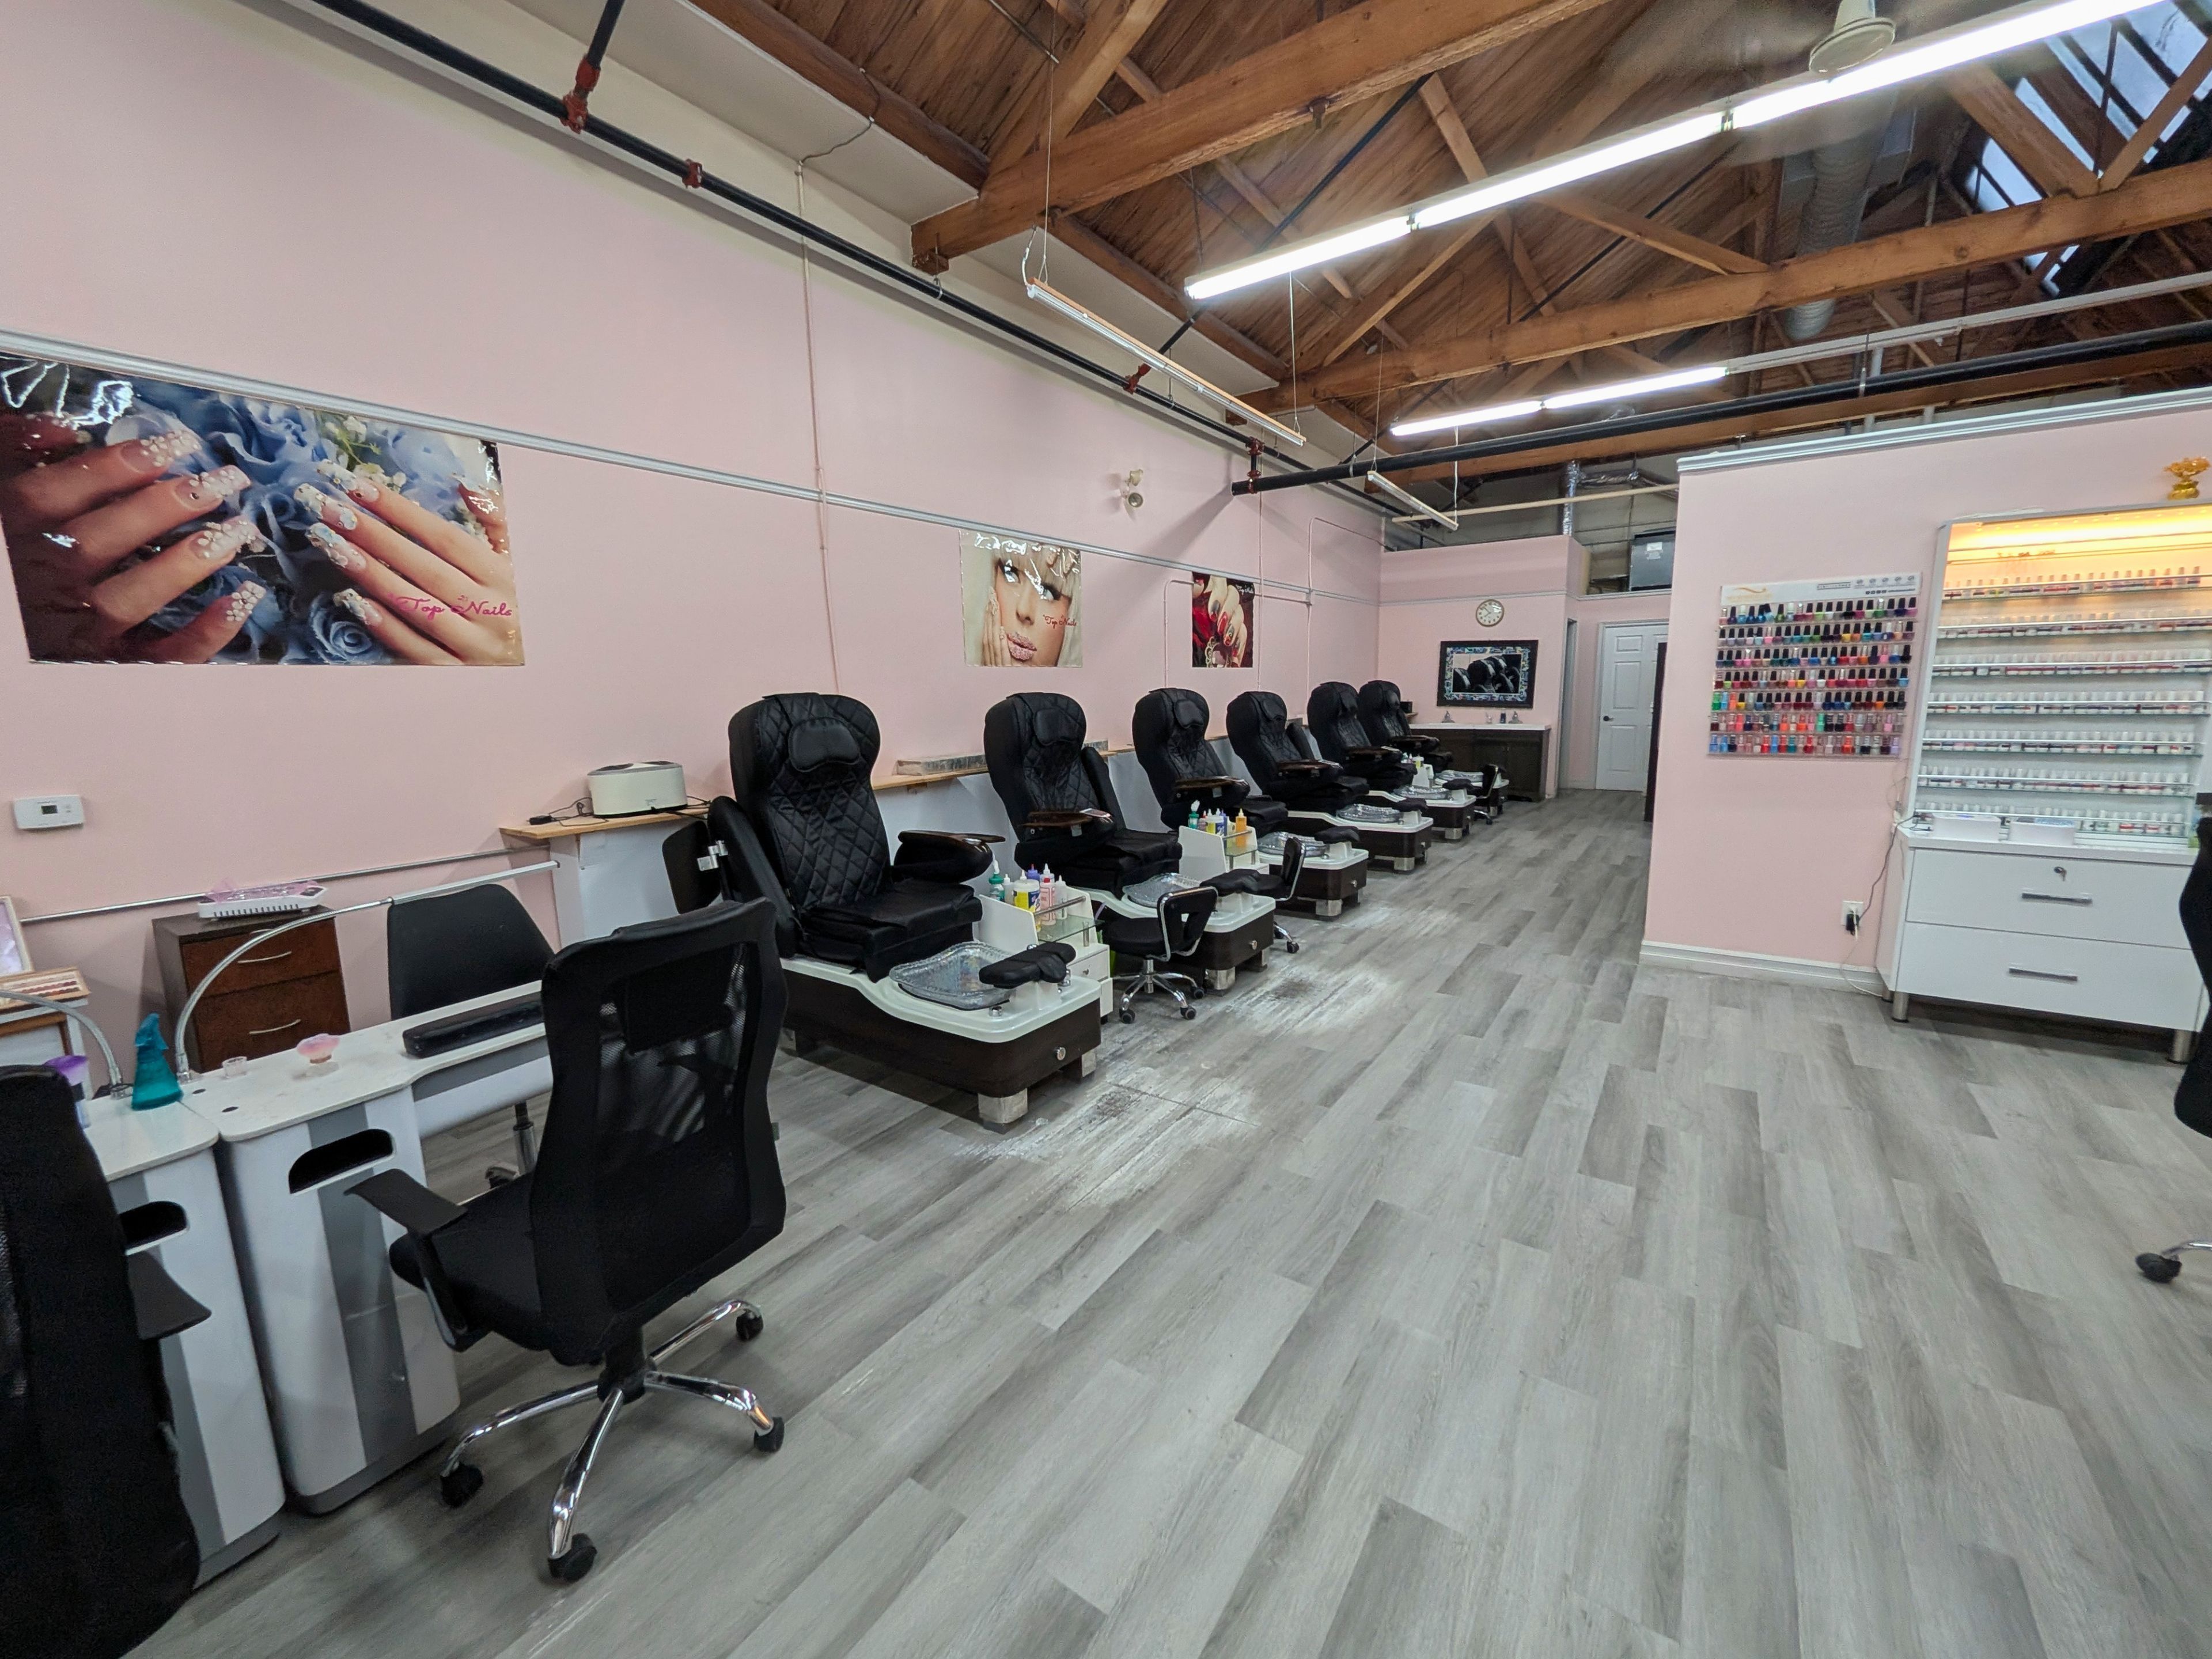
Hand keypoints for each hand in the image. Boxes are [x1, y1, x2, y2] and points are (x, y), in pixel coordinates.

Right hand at [0, 414, 263, 661]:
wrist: (13, 631)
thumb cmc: (13, 549)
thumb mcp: (0, 493)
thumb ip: (13, 452)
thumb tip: (62, 428)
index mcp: (11, 534)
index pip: (56, 494)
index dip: (116, 466)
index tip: (173, 445)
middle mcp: (41, 581)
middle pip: (103, 540)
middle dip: (167, 506)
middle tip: (223, 481)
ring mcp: (73, 628)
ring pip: (132, 597)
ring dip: (188, 563)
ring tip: (238, 528)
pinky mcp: (106, 662)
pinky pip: (159, 656)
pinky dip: (205, 633)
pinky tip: (241, 599)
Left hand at [298, 467, 518, 665]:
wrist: (546, 666)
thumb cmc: (524, 604)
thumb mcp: (519, 560)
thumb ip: (496, 520)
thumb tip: (463, 483)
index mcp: (505, 578)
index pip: (446, 538)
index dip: (402, 512)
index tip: (359, 487)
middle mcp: (491, 611)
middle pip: (425, 568)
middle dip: (374, 536)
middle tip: (330, 510)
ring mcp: (475, 645)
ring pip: (417, 606)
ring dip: (371, 575)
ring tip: (332, 545)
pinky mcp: (458, 674)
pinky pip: (418, 650)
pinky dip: (386, 627)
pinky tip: (353, 601)